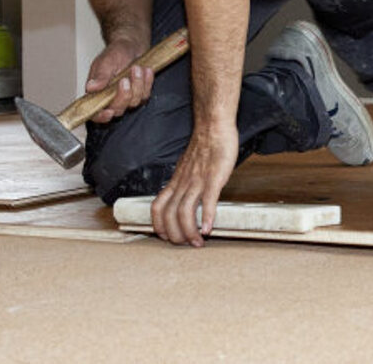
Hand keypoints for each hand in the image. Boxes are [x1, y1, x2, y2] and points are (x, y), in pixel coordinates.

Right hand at [85, 37, 155, 122]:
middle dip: (124, 95)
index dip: (101, 117)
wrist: (132, 45)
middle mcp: (111, 98)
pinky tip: (146, 70)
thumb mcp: (106, 61)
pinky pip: (145, 95)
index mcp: (97, 92)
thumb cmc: (116, 52)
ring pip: (134, 102)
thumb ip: (100, 75)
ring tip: (137, 67)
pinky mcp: (139, 93)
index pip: (95, 113)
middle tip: (125, 78)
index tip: (109, 112)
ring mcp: (126, 97)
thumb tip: (90, 88)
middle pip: (118, 110)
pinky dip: (147, 83)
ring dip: (137, 85)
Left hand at [149, 121, 238, 245]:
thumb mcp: (188, 167)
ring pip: (184, 211)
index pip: (157, 207)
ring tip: (198, 242)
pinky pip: (208, 200)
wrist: (214, 127)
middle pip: (169, 215)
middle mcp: (183, 183)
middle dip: (175, 235)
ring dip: (189, 231)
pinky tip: (209, 228)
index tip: (168, 237)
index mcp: (175, 181)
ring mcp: (197, 181)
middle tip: (187, 244)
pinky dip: (207, 217)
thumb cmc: (204, 147)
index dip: (158, 226)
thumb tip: (187, 198)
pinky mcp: (214, 177)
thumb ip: (186, 183)